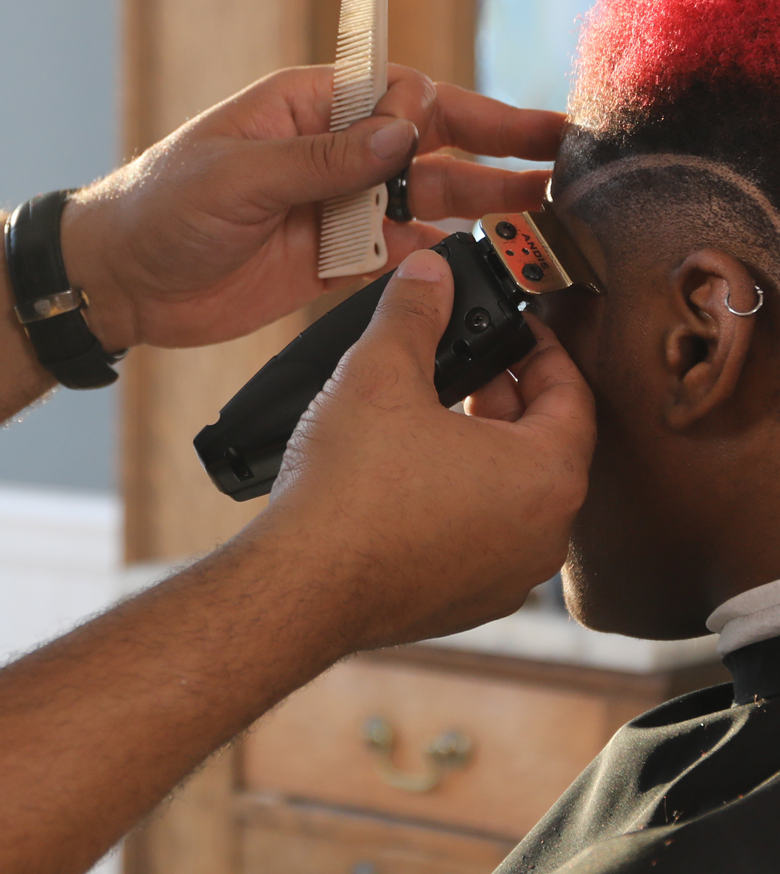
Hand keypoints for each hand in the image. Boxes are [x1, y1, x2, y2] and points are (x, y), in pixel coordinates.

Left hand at [61, 63, 563, 352]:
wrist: (120, 280)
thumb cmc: (160, 204)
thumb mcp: (237, 176)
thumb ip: (323, 159)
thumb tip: (405, 132)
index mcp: (307, 107)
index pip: (396, 93)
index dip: (433, 111)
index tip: (445, 137)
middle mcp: (332, 151)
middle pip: (431, 140)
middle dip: (495, 144)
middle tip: (561, 150)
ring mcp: (338, 207)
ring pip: (428, 200)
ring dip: (485, 205)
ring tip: (547, 211)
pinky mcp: (334, 260)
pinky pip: (403, 254)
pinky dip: (445, 260)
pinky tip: (490, 267)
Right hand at [247, 251, 594, 656]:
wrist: (301, 588)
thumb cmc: (350, 490)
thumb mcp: (381, 372)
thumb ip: (415, 310)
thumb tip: (431, 271)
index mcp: (546, 476)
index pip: (573, 394)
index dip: (541, 348)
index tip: (514, 327)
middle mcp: (543, 535)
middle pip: (546, 443)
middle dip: (506, 394)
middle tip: (464, 361)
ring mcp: (506, 577)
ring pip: (514, 492)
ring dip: (483, 447)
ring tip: (430, 412)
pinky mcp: (466, 602)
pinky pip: (482, 535)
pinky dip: (460, 497)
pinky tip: (407, 473)